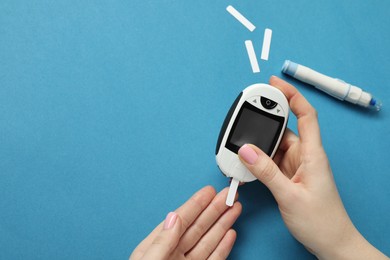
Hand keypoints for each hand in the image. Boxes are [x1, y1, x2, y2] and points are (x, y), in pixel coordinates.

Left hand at [130, 186, 241, 259]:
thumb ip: (161, 242)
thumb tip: (173, 218)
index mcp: (157, 247)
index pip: (181, 219)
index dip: (196, 204)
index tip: (208, 191)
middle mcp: (173, 253)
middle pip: (199, 226)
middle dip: (215, 209)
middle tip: (228, 194)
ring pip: (209, 240)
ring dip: (223, 224)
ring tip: (234, 208)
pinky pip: (214, 259)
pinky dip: (223, 246)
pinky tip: (230, 234)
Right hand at [237, 76, 386, 258]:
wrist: (330, 243)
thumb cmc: (321, 221)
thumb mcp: (290, 196)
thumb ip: (267, 173)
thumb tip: (246, 150)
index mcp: (313, 155)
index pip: (306, 116)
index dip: (292, 96)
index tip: (275, 84)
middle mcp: (305, 156)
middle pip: (284, 128)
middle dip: (266, 119)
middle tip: (248, 111)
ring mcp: (296, 166)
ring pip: (274, 145)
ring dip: (259, 143)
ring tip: (241, 142)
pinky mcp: (289, 175)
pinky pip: (271, 160)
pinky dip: (258, 159)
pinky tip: (247, 161)